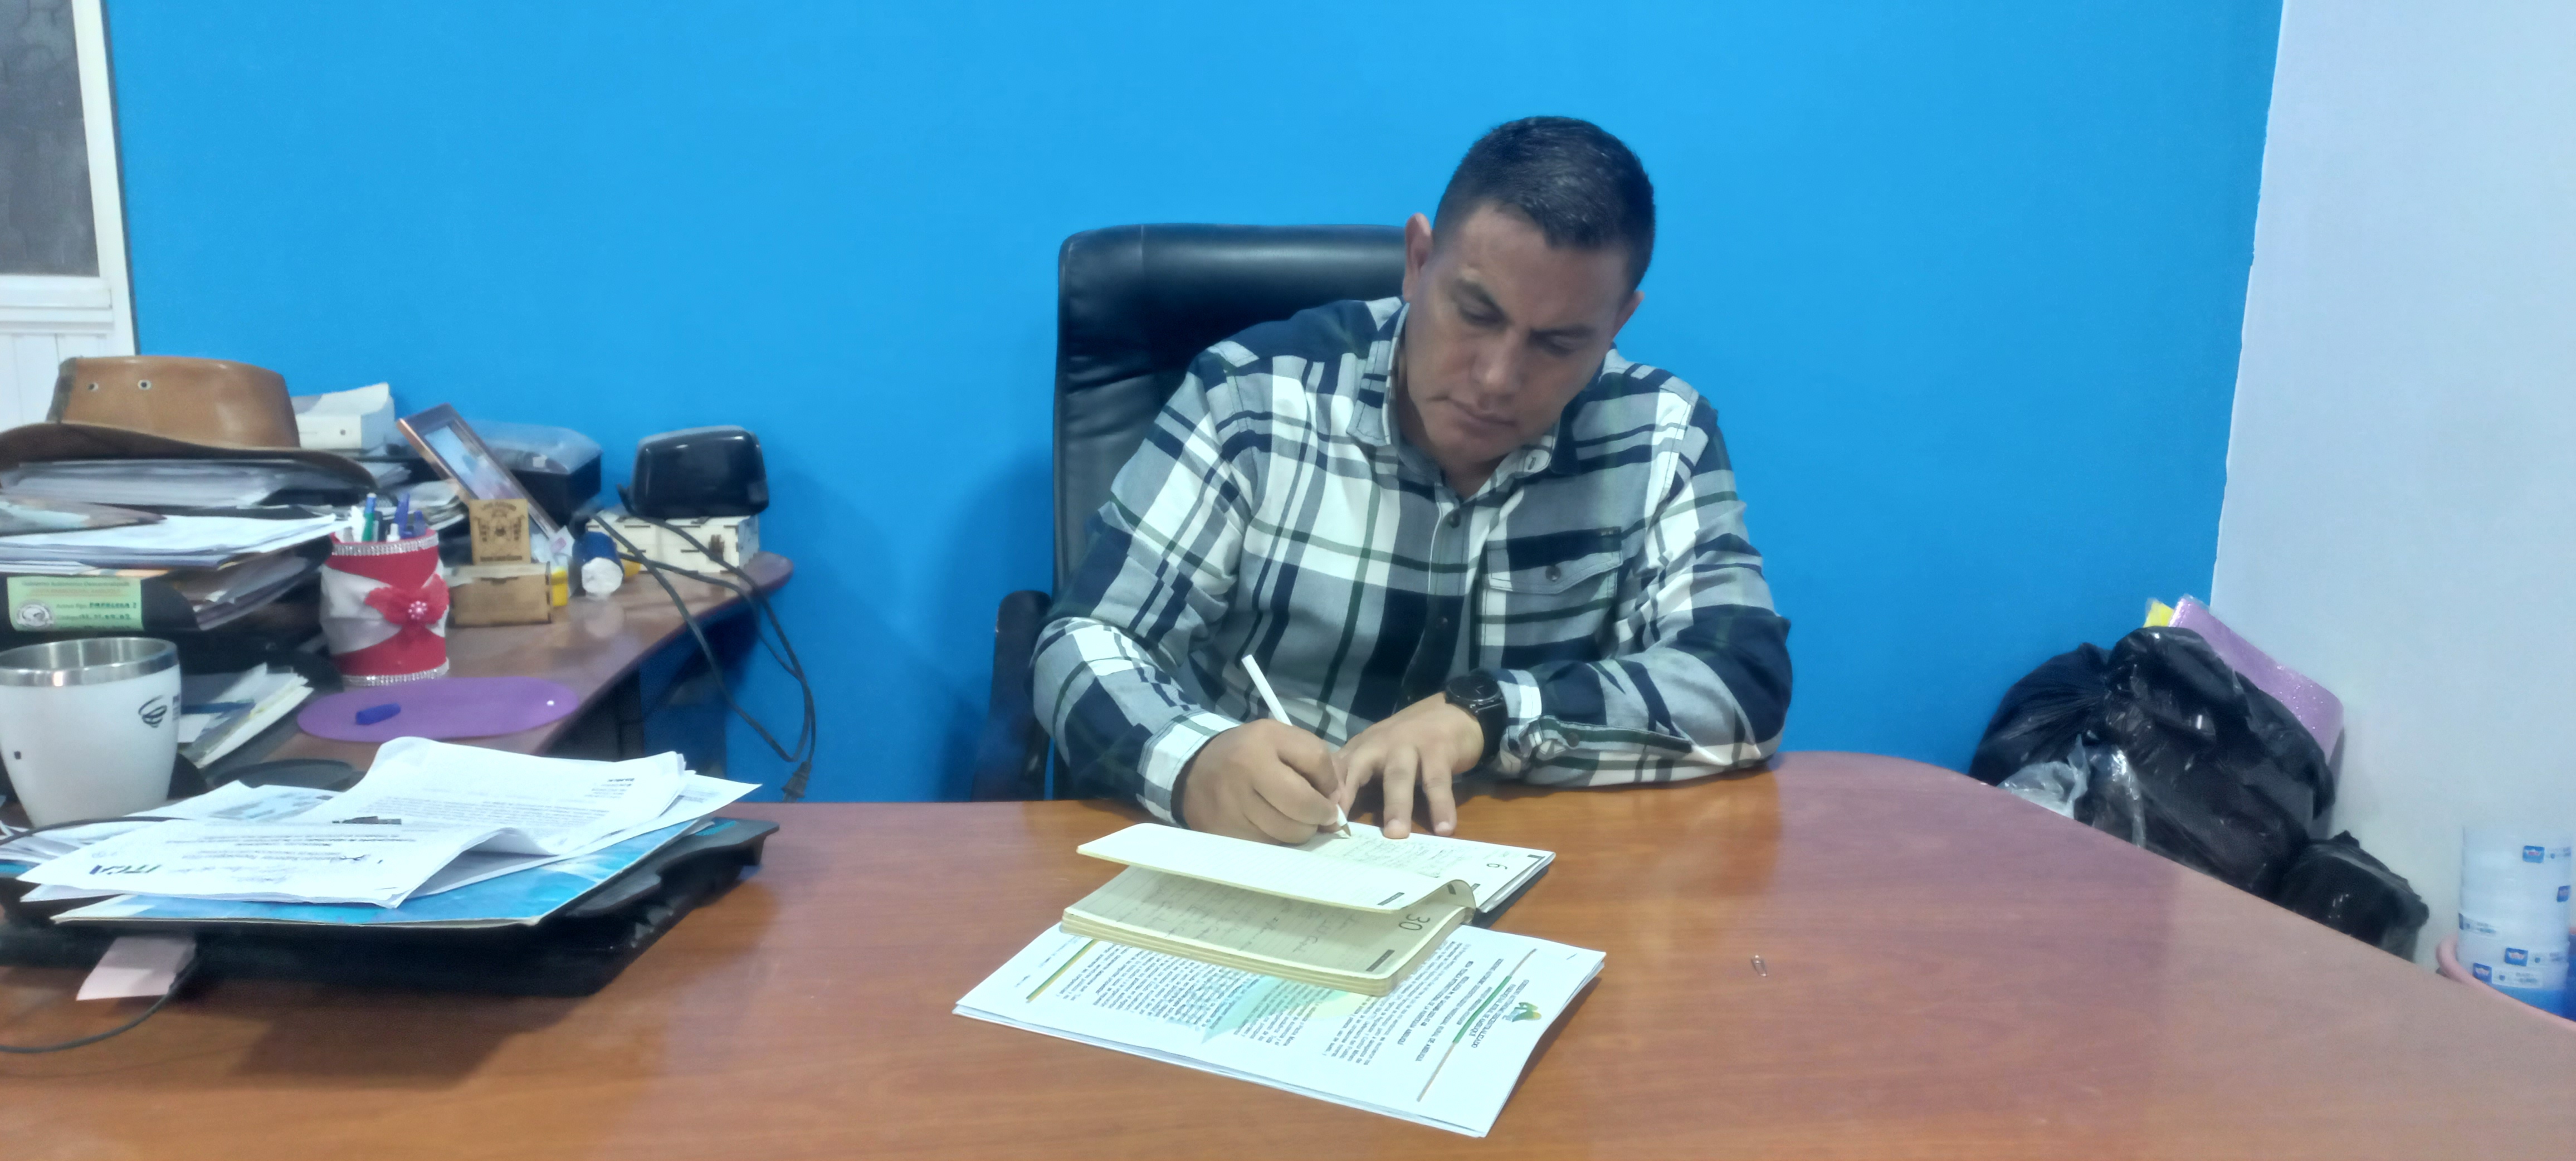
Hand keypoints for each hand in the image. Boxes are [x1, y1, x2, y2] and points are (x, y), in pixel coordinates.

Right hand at [1176, 719, 1342, 843]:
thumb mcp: (1278, 738)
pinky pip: (1270, 846)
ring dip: (1301, 830)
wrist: (1193, 773)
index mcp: (1263, 740)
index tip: (1327, 790)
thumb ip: (1315, 759)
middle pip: (1305, 805)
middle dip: (1320, 814)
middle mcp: (1245, 771)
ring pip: (1290, 832)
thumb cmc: (1247, 754)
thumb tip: (1338, 799)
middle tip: (1318, 814)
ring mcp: (1233, 806)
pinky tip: (1270, 827)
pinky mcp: (1226, 834)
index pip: (1317, 762)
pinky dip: (1278, 840)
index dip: (1330, 781)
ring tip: (1292, 818)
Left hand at [1333, 693, 1482, 838]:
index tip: (1320, 824)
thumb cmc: (1410, 739)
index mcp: (1361, 749)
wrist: (1453, 710)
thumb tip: (1333, 816)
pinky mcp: (1438, 749)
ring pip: (1398, 777)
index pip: (1335, 771)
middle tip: (1341, 827)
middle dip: (1347, 795)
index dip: (1325, 796)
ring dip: (1397, 806)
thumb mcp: (1378, 752)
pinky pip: (1438, 781)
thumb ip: (1357, 777)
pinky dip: (1442, 806)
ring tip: (1396, 835)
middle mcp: (1380, 745)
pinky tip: (1445, 829)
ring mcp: (1409, 745)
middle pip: (1357, 769)